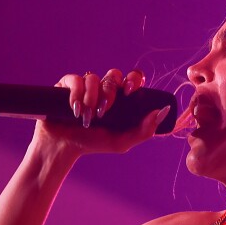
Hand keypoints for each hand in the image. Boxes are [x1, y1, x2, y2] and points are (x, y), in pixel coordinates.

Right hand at [34, 68, 167, 155]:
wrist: (63, 148)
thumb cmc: (93, 144)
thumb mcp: (122, 141)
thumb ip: (144, 130)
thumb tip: (162, 111)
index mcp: (120, 98)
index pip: (132, 78)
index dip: (133, 79)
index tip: (129, 92)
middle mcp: (104, 89)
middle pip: (114, 75)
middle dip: (111, 92)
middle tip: (105, 110)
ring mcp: (85, 86)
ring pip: (94, 78)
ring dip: (92, 97)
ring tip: (87, 117)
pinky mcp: (67, 86)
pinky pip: (75, 79)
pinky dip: (76, 94)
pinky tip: (75, 109)